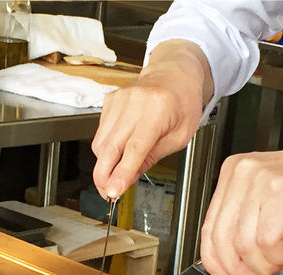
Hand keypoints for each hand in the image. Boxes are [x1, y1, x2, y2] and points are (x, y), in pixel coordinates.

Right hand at [91, 40, 212, 199]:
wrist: (175, 73)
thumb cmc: (182, 103)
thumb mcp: (179, 137)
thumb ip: (152, 158)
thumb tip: (128, 179)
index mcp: (158, 109)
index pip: (135, 148)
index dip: (121, 173)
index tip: (113, 191)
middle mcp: (135, 102)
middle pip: (110, 147)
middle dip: (104, 175)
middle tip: (106, 192)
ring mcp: (119, 100)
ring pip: (101, 143)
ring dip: (104, 163)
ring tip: (114, 173)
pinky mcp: (110, 101)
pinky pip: (101, 132)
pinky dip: (106, 148)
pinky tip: (118, 149)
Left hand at [199, 142, 282, 274]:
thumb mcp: (268, 199)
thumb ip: (245, 223)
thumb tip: (229, 260)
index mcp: (234, 173)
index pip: (209, 227)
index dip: (214, 260)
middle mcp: (243, 172)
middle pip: (223, 238)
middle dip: (241, 268)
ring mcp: (262, 179)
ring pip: (245, 243)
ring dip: (266, 263)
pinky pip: (267, 240)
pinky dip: (280, 255)